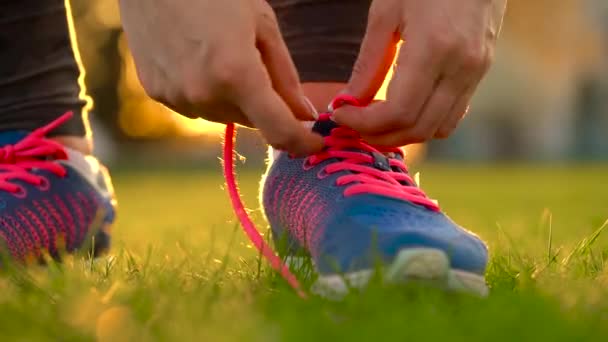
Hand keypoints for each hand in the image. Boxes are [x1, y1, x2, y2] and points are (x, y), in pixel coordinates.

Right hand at [118, 0, 322, 154]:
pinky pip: (196, 107)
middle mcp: (205, 94)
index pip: (278, 130)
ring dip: (233, 99)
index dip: (301, 142)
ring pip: (223, 116)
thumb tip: (304, 115)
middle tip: (255, 64)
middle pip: (251, 121)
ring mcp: (177, 97)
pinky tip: (197, 59)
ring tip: (221, 54)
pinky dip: (206, 93)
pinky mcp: (157, 94)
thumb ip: (285, 77)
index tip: (314, 143)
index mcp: (237, 74)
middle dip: (263, 104)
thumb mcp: (262, 25)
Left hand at [333, 0, 506, 145]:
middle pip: (418, 128)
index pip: (398, 111)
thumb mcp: (386, 12)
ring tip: (375, 124)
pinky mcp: (481, 72)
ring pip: (439, 129)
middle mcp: (461, 67)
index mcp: (433, 48)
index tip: (341, 115)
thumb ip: (369, 62)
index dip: (364, 123)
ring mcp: (476, 72)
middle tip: (353, 127)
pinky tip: (403, 112)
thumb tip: (350, 101)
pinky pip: (453, 115)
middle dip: (380, 136)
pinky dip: (425, 124)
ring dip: (403, 136)